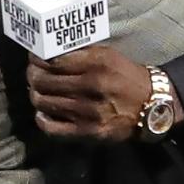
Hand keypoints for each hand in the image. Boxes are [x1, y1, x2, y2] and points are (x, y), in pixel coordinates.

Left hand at [26, 45, 183, 141]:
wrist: (151, 105)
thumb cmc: (125, 76)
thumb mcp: (107, 55)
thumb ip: (79, 53)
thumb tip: (47, 51)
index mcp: (96, 63)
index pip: (53, 60)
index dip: (36, 59)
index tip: (33, 58)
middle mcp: (91, 86)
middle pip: (43, 80)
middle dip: (32, 76)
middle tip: (32, 74)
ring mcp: (88, 111)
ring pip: (43, 102)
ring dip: (36, 95)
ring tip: (38, 91)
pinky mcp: (88, 132)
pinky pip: (52, 128)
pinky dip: (42, 119)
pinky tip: (43, 113)